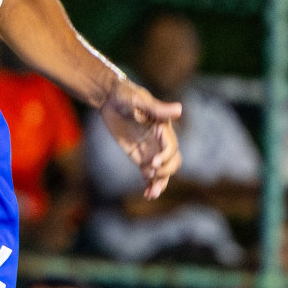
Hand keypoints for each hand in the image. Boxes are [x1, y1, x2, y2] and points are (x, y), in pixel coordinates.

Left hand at [100, 79, 181, 198]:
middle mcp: (160, 141)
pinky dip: (150, 183)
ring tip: (152, 193)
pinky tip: (147, 194)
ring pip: (162, 171)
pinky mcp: (139, 156)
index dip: (165, 157)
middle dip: (165, 171)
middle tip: (150, 172)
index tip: (152, 162)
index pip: (172, 148)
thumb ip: (157, 108)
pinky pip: (148, 172)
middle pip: (172, 162)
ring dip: (160, 183)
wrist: (108, 97)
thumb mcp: (139, 100)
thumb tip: (179, 110)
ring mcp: (150, 149)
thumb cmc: (125, 94)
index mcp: (164, 128)